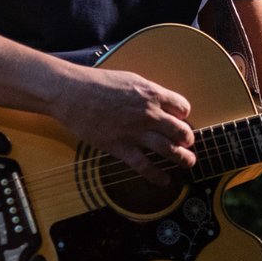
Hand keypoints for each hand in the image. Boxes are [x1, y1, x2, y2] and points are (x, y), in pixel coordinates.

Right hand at [52, 66, 194, 182]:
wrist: (72, 93)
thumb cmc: (98, 83)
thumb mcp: (130, 80)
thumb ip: (147, 93)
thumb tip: (158, 101)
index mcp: (152, 94)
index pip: (182, 108)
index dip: (184, 116)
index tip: (180, 121)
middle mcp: (149, 114)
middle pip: (181, 131)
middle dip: (188, 140)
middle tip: (188, 144)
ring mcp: (136, 132)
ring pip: (169, 150)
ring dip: (183, 159)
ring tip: (188, 163)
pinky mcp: (120, 147)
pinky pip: (144, 165)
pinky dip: (156, 175)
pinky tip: (163, 180)